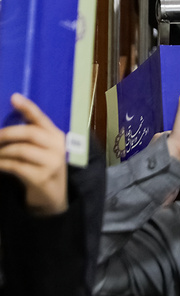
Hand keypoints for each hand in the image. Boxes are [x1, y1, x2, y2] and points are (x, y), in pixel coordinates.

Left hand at [0, 94, 68, 215]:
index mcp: (57, 136)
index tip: (14, 97)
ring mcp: (52, 163)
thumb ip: (30, 137)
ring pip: (20, 150)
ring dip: (2, 152)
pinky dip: (3, 164)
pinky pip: (16, 166)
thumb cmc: (42, 169)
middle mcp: (58, 147)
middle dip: (6, 134)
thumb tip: (5, 128)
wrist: (52, 198)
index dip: (28, 107)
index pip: (41, 118)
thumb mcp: (41, 151)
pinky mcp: (42, 177)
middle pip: (29, 133)